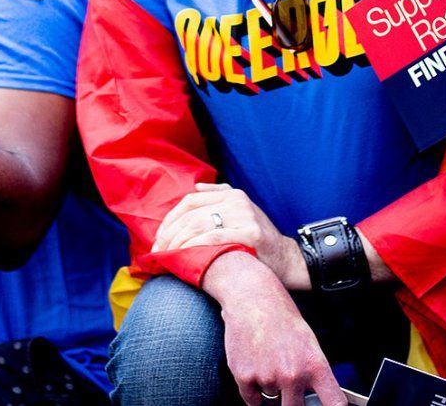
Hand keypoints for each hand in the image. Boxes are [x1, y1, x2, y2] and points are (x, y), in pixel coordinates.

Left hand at [153, 183, 307, 287]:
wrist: (286, 259)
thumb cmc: (258, 239)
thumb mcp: (241, 212)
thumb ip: (220, 197)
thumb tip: (197, 187)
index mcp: (232, 194)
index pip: (190, 201)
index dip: (171, 218)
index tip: (160, 236)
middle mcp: (237, 201)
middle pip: (191, 214)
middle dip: (170, 233)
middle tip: (159, 250)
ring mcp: (244, 216)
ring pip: (199, 225)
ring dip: (178, 242)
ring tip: (167, 256)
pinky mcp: (250, 233)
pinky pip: (213, 238)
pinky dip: (194, 247)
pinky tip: (184, 256)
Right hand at [202, 253, 347, 405]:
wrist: (253, 300)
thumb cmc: (282, 318)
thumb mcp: (309, 342)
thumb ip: (314, 372)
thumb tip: (318, 396)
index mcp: (314, 365)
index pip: (334, 402)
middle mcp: (292, 375)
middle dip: (293, 402)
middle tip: (288, 385)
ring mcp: (267, 377)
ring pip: (272, 400)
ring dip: (271, 388)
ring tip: (268, 361)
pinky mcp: (244, 377)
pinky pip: (252, 400)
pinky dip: (253, 390)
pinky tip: (256, 368)